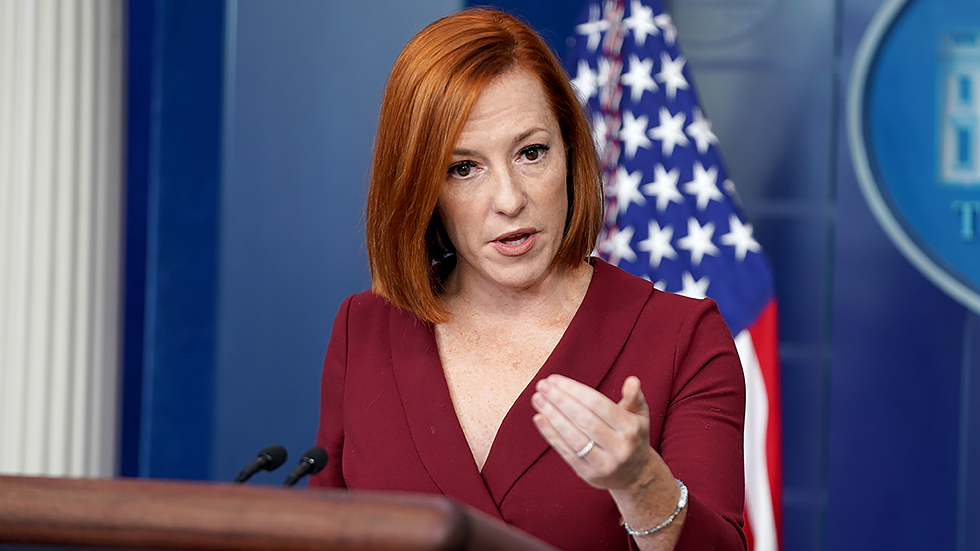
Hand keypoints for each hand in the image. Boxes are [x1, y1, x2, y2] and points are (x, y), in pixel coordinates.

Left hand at [531, 374, 659, 489]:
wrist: (636, 475)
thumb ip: (634, 398)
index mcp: (630, 428)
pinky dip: (551, 435)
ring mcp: (603, 463)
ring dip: (552, 416)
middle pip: (584, 419)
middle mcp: (618, 447)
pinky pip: (566, 452)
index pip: (599, 405)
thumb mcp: (640, 417)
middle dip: (560, 400)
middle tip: (542, 385)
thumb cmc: (633, 437)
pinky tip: (539, 418)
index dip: (575, 390)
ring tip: (537, 399)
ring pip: (573, 436)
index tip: (556, 379)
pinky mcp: (588, 474)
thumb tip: (632, 380)